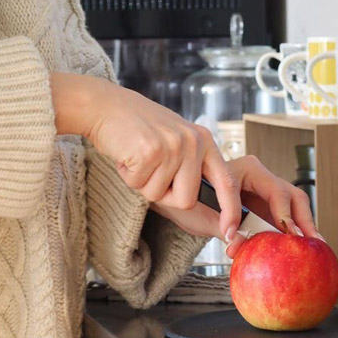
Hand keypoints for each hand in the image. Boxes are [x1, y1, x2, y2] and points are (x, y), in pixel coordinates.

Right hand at [50, 72, 241, 240]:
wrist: (107, 107)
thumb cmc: (140, 129)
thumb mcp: (176, 142)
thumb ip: (191, 166)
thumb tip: (202, 202)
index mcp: (205, 141)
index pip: (226, 181)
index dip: (230, 209)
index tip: (230, 231)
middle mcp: (194, 142)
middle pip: (187, 199)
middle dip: (165, 195)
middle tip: (151, 171)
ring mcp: (173, 146)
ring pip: (159, 195)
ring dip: (143, 183)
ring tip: (139, 158)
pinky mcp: (150, 151)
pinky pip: (140, 186)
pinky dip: (129, 176)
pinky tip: (128, 156)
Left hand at [152, 155, 319, 256]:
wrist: (184, 199)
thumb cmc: (191, 200)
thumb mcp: (201, 215)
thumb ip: (223, 229)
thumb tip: (238, 246)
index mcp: (247, 169)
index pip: (270, 191)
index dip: (274, 216)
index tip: (272, 237)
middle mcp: (262, 176)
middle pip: (291, 195)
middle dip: (300, 219)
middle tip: (305, 241)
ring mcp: (268, 191)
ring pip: (295, 205)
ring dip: (305, 226)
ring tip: (314, 246)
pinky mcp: (269, 207)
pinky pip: (288, 217)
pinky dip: (296, 231)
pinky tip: (305, 247)